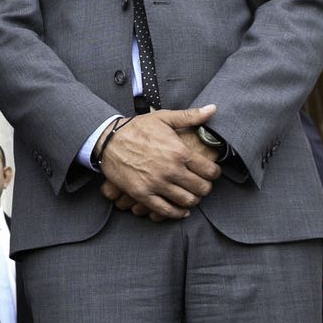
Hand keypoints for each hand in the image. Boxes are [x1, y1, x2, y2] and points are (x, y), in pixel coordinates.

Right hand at [98, 105, 220, 220]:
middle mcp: (171, 170)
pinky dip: (177, 213)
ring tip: (191, 195)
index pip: (210, 171)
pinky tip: (180, 210)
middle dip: (205, 187)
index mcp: (179, 152)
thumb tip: (213, 109)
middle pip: (202, 188)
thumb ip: (190, 116)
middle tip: (201, 184)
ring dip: (193, 200)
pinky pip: (166, 211)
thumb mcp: (163, 117)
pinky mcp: (143, 194)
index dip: (214, 173)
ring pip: (187, 201)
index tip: (211, 173)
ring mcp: (156, 184)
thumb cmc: (136, 128)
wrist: (108, 140)